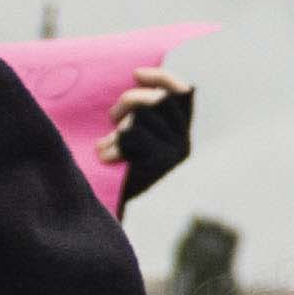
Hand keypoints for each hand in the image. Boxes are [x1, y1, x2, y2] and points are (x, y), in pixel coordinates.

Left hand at [108, 71, 195, 201]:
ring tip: (107, 142)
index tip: (137, 74)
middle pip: (157, 100)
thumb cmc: (141, 179)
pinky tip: (105, 156)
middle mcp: (186, 140)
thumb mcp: (151, 144)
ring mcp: (174, 153)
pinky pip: (131, 140)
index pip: (183, 92)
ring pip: (141, 119)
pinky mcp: (158, 166)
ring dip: (118, 130)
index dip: (161, 77)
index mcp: (187, 132)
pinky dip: (112, 148)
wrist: (143, 220)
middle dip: (130, 101)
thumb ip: (151, 118)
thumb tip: (139, 81)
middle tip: (113, 116)